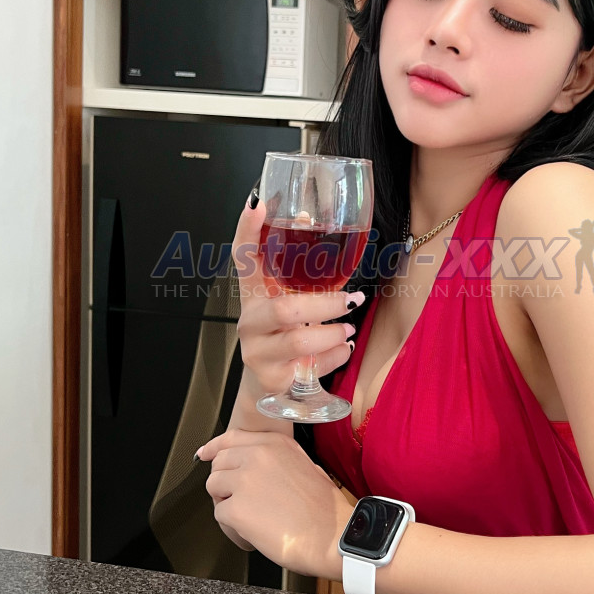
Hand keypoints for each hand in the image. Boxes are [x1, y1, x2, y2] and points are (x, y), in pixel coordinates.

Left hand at [199, 429, 355, 577]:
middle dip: (224, 481)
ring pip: (213, 486)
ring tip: (249, 516)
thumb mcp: (306, 467)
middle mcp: (257, 456)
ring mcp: (244, 481)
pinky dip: (232, 526)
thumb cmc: (325, 511)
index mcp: (275, 444)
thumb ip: (277, 459)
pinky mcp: (236, 508)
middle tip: (240, 498)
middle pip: (218, 463)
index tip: (205, 454)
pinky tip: (251, 531)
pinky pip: (219, 514)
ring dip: (225, 502)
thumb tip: (257, 466)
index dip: (214, 448)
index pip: (231, 438)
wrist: (332, 537)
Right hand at [232, 197, 363, 394]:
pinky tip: (343, 348)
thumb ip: (301, 269)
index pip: (243, 258)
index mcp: (254, 296)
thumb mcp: (290, 302)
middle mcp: (250, 323)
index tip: (257, 205)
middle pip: (283, 308)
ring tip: (348, 327)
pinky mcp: (273, 380)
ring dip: (332, 332)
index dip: (247, 231)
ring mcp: (258, 353)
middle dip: (324, 304)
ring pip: (297, 341)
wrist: (270, 388)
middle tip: (351, 299)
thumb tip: (309, 218)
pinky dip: (334, 356)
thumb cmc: (285, 335)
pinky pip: (310, 367)